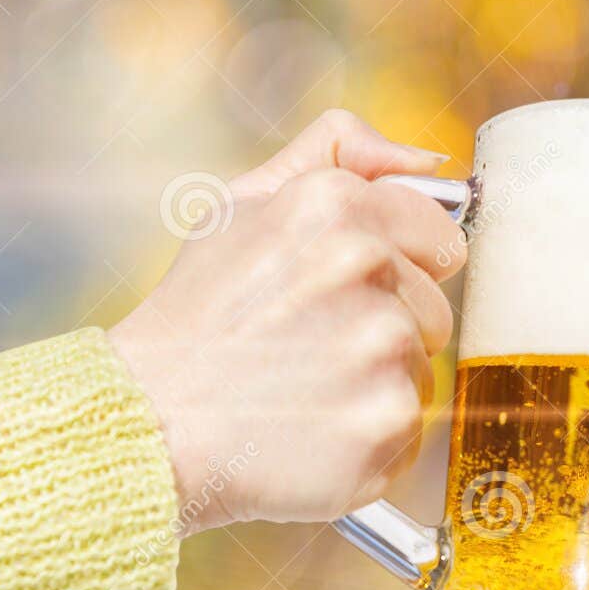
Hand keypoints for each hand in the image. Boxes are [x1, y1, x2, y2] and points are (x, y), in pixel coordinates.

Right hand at [109, 110, 466, 533]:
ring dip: (378, 383)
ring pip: (422, 368)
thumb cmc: (200, 316)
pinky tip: (314, 433)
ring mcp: (383, 346)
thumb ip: (335, 151)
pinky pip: (413, 428)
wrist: (148, 422)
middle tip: (310, 347)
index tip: (346, 293)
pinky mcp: (388, 419)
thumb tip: (428, 162)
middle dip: (387, 328)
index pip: (440, 237)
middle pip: (435, 309)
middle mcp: (365, 265)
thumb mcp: (243, 205)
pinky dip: (371, 438)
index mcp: (335, 203)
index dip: (400, 268)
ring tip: (306, 390)